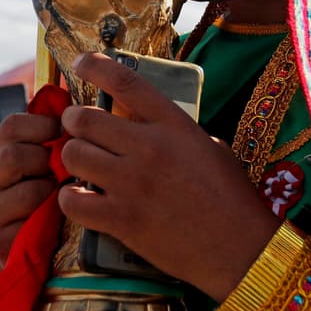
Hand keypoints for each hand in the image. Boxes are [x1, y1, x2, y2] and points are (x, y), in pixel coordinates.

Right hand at [0, 108, 60, 264]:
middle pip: (14, 153)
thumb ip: (52, 134)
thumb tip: (68, 100)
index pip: (12, 125)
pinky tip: (55, 215)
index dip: (43, 126)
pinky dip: (49, 211)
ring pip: (26, 187)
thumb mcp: (51, 161)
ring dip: (50, 187)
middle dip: (47, 161)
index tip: (64, 134)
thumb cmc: (52, 196)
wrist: (42, 248)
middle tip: (63, 171)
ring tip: (60, 194)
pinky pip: (30, 213)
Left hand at [59, 53, 277, 299]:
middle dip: (73, 121)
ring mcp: (133, 184)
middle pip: (86, 118)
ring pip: (74, 155)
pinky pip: (73, 199)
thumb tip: (147, 124)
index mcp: (174, 125)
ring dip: (71, 156)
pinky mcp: (122, 219)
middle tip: (75, 128)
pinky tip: (79, 197)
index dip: (96, 66)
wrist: (240, 248)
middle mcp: (150, 148)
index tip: (80, 62)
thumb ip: (176, 132)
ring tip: (79, 164)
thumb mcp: (210, 148)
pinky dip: (70, 197)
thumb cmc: (231, 197)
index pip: (126, 83)